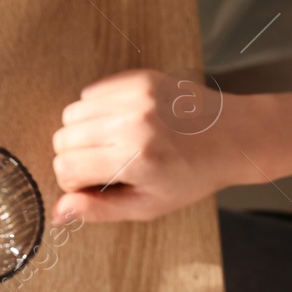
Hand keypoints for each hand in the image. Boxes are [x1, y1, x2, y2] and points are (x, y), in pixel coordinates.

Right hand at [50, 70, 246, 223]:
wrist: (235, 136)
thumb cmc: (192, 176)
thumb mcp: (149, 205)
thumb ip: (100, 210)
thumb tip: (57, 213)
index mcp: (135, 160)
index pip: (66, 167)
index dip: (73, 181)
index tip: (94, 183)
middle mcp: (132, 124)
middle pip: (63, 138)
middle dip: (76, 155)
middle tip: (105, 163)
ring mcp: (135, 97)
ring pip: (71, 113)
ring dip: (84, 131)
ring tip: (114, 141)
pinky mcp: (138, 78)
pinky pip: (90, 92)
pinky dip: (97, 109)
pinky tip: (122, 121)